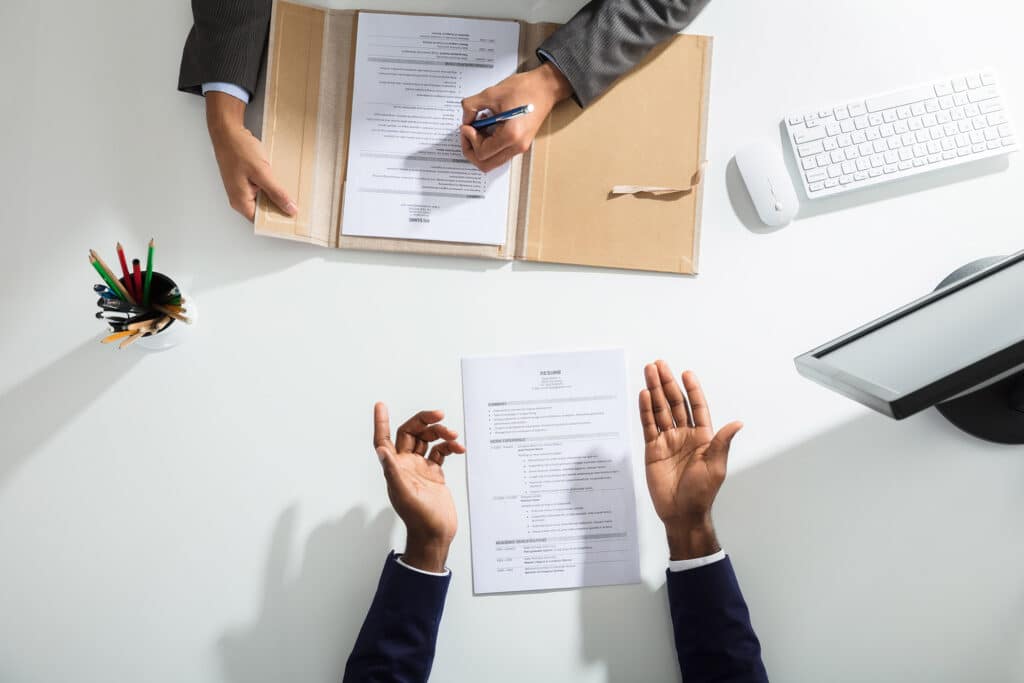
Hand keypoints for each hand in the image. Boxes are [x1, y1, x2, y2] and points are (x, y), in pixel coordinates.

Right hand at [205, 92, 296, 220]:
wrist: (227, 131)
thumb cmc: (239, 149)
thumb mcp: (262, 172)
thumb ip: (276, 192)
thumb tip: (290, 209)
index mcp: (240, 201)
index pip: (261, 221)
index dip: (277, 220)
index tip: (294, 219)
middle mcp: (239, 198)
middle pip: (263, 211)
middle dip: (279, 208)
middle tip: (297, 206)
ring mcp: (242, 189)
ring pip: (264, 199)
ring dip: (276, 196)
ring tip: (292, 193)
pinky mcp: (245, 180)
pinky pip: (262, 189)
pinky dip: (272, 187)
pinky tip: (281, 182)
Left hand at [372, 403, 465, 572]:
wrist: (436, 534)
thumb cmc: (419, 519)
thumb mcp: (404, 494)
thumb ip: (394, 471)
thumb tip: (381, 450)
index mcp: (395, 468)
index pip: (383, 439)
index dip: (381, 422)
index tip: (380, 405)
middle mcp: (406, 465)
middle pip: (411, 433)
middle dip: (424, 421)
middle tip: (438, 415)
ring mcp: (421, 468)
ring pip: (428, 440)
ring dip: (439, 433)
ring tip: (452, 435)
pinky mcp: (435, 473)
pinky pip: (441, 452)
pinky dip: (449, 447)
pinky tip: (458, 448)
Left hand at [459, 61, 572, 171]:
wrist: (546, 87)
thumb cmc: (526, 88)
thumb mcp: (492, 93)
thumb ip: (471, 106)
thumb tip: (465, 118)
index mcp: (511, 136)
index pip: (482, 152)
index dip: (469, 139)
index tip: (467, 126)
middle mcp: (517, 146)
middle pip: (486, 164)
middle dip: (471, 150)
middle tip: (467, 133)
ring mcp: (519, 146)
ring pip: (492, 161)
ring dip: (480, 148)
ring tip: (478, 129)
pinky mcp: (519, 143)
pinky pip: (499, 153)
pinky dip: (489, 145)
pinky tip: (487, 128)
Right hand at [639, 361, 742, 559]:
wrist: (681, 513)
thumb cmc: (701, 493)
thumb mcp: (715, 467)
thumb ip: (721, 442)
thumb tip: (737, 423)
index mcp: (703, 437)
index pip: (696, 407)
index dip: (692, 390)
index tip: (686, 373)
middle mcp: (684, 435)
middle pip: (675, 403)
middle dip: (667, 384)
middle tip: (659, 365)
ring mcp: (667, 441)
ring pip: (660, 410)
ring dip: (654, 391)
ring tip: (649, 372)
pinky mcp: (652, 449)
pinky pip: (648, 425)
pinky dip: (645, 410)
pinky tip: (643, 395)